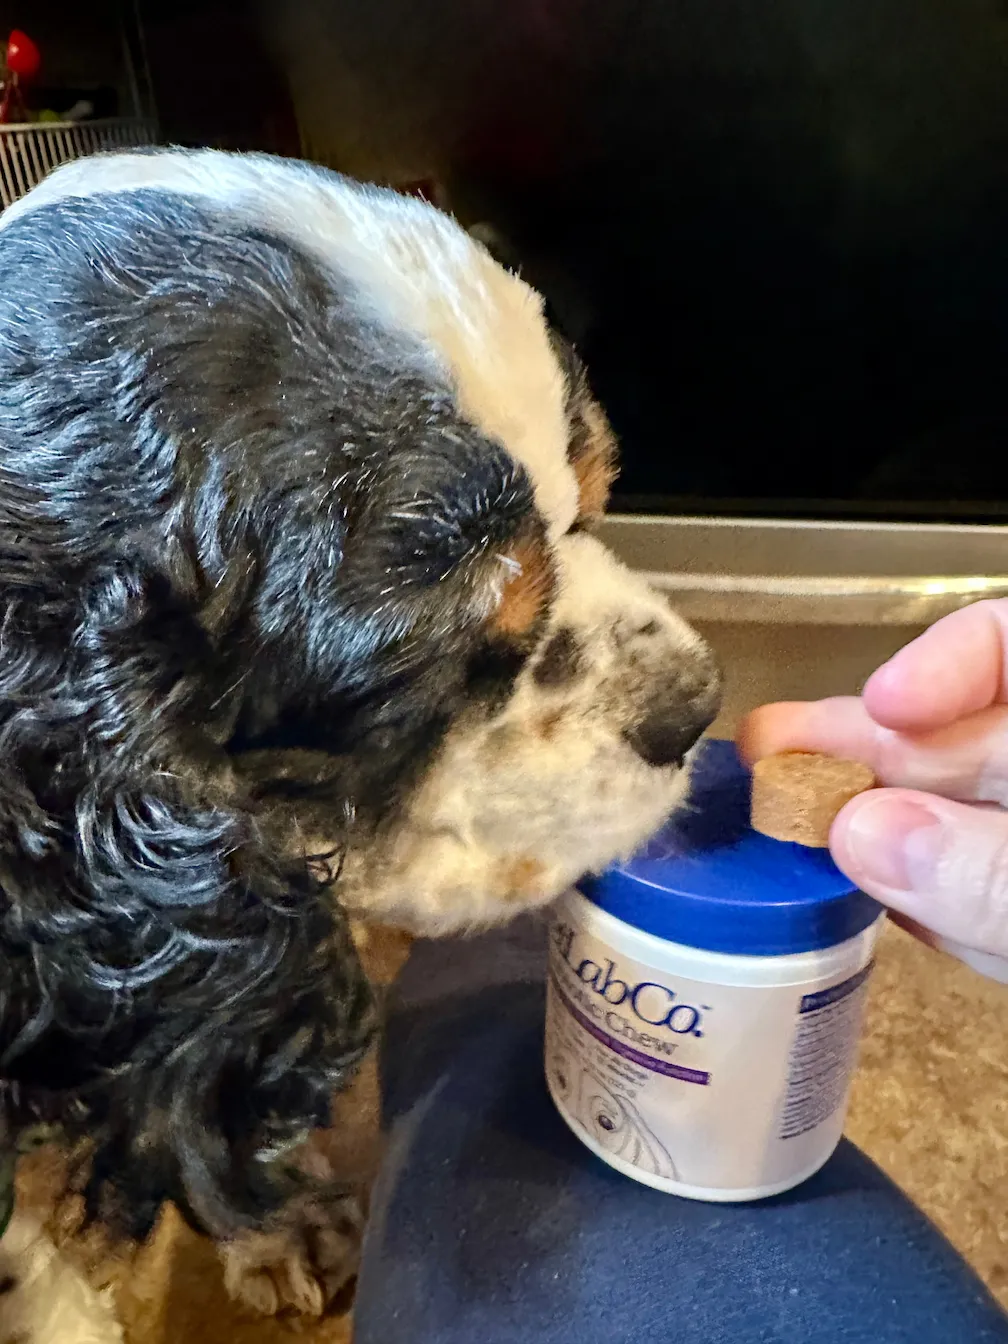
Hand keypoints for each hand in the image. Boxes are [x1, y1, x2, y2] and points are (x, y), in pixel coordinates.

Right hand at [738, 600, 1007, 982]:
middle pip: (959, 738)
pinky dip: (920, 902)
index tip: (885, 704)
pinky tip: (856, 895)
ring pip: (954, 822)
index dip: (942, 660)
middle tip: (764, 756)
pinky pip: (969, 898)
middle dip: (866, 749)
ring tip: (776, 815)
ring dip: (869, 825)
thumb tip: (860, 833)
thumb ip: (993, 872)